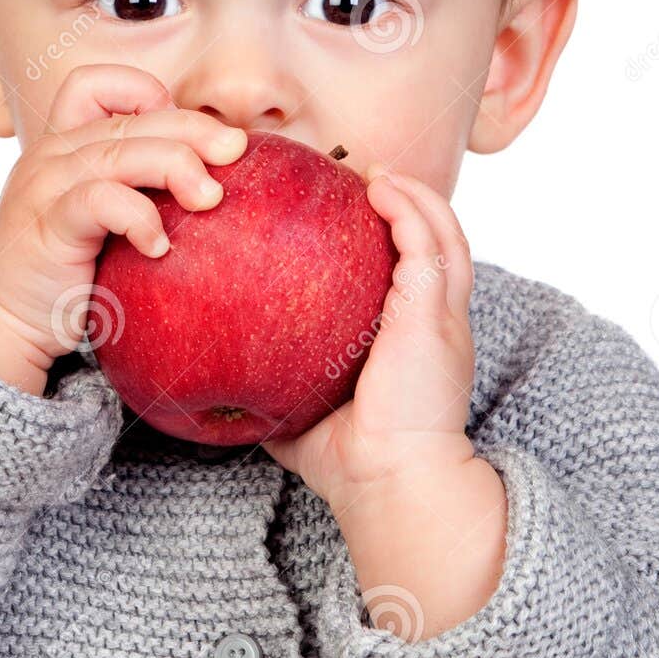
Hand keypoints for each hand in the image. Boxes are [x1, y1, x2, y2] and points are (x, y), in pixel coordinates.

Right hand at [0, 64, 246, 393]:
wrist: (1, 324)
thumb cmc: (65, 274)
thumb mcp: (101, 219)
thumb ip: (137, 189)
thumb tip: (217, 180)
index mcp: (63, 144)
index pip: (98, 83)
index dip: (148, 93)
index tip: (186, 136)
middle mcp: (51, 154)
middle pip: (132, 118)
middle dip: (193, 129)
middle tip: (236, 153)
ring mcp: (45, 187)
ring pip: (121, 151)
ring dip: (177, 167)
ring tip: (209, 200)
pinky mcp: (47, 226)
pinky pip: (101, 200)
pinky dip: (139, 216)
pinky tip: (159, 246)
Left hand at [261, 165, 476, 509]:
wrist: (391, 485)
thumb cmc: (349, 463)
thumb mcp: (303, 413)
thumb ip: (270, 392)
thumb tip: (214, 387)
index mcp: (418, 345)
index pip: (417, 280)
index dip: (399, 243)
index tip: (360, 217)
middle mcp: (439, 325)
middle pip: (440, 244)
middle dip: (413, 205)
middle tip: (369, 179)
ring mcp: (442, 317)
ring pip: (444, 234)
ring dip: (415, 196)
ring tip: (378, 173)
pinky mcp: (432, 314)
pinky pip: (427, 245)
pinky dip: (408, 209)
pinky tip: (380, 186)